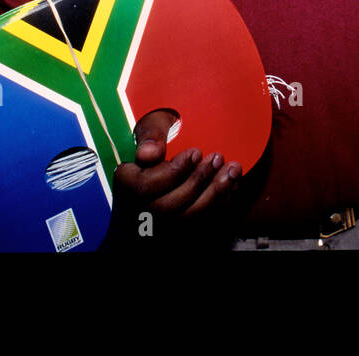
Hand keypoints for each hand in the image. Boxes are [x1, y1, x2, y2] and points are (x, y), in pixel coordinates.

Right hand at [112, 109, 241, 218]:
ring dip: (215, 193)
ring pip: (187, 218)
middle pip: (169, 206)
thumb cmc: (156, 142)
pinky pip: (200, 222)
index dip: (175, 171)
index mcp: (125, 185)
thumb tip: (148, 154)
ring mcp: (158, 225)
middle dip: (198, 181)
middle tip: (217, 158)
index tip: (196, 151)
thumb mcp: (149, 127)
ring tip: (233, 169)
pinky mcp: (177, 230)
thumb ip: (150, 133)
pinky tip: (232, 184)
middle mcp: (139, 211)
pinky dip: (219, 204)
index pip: (146, 186)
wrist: (161, 172)